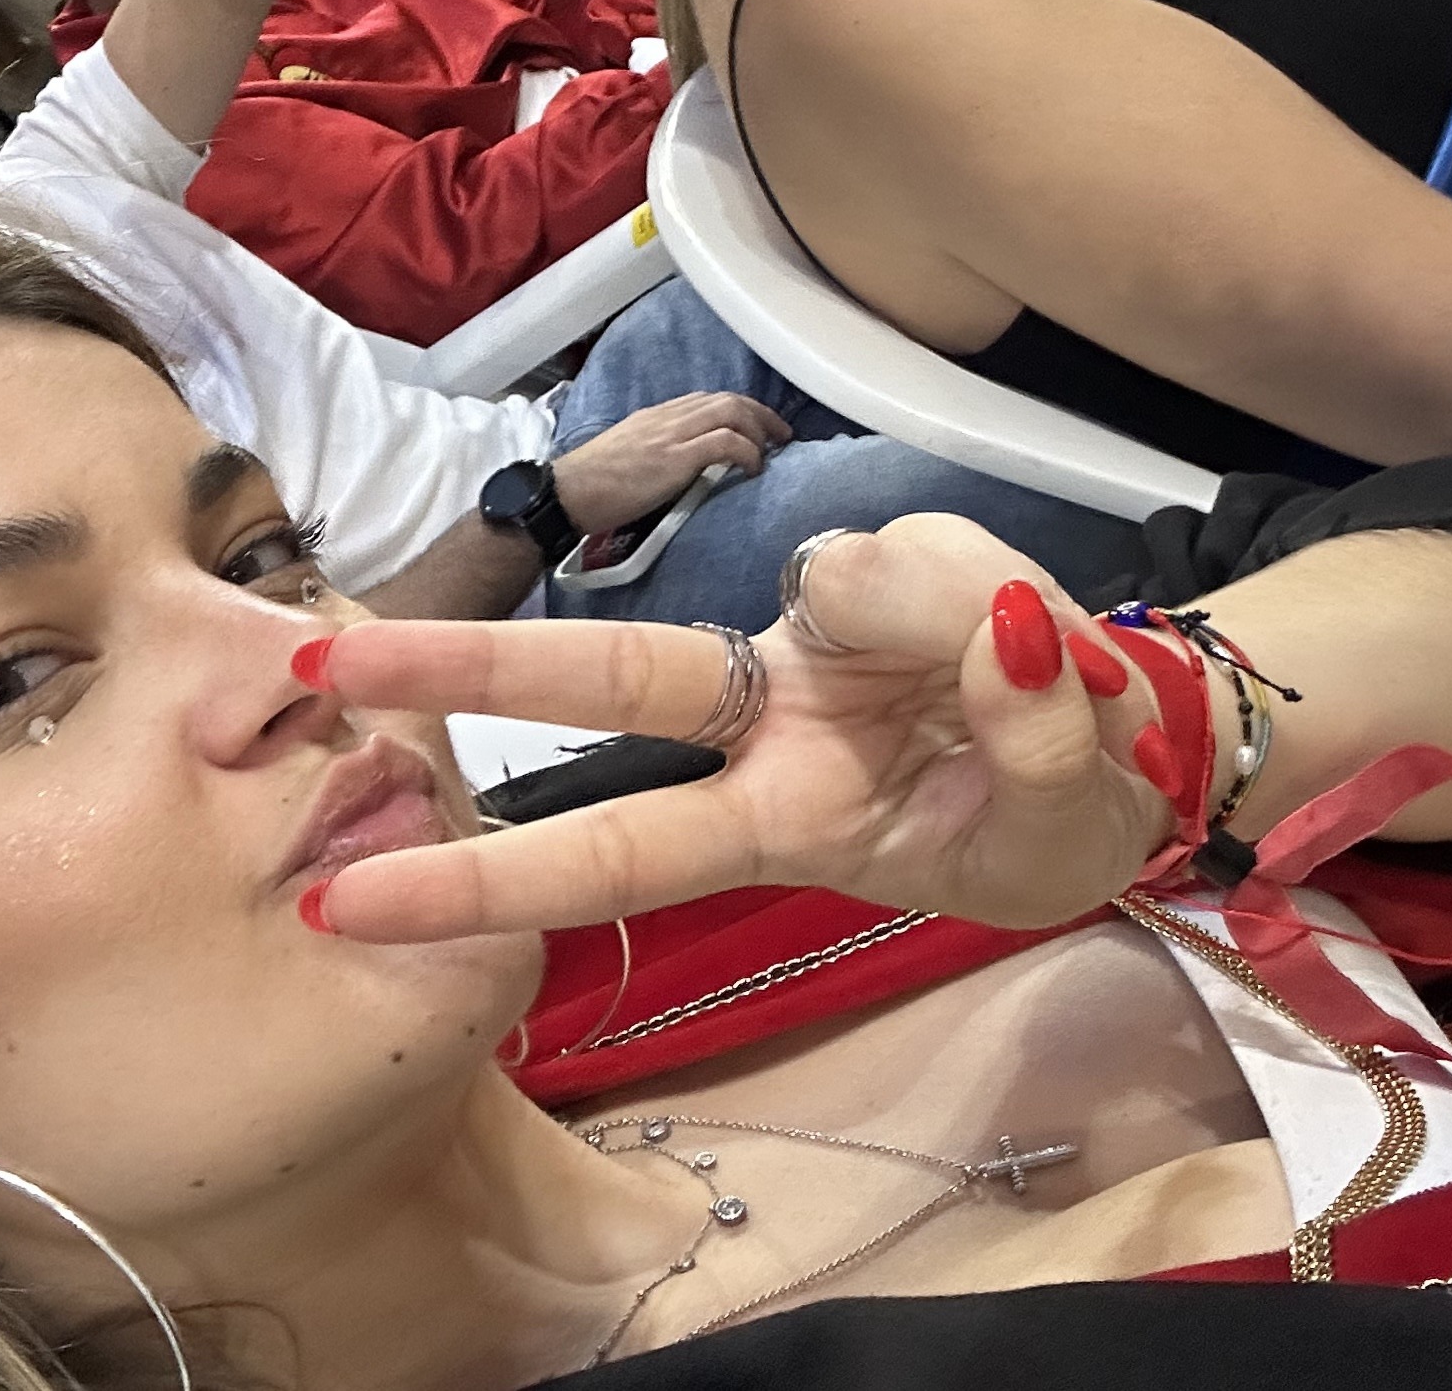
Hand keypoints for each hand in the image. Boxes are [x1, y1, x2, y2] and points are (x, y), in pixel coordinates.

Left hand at [310, 517, 1176, 941]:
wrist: (1132, 757)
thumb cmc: (1062, 815)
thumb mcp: (1057, 814)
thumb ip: (1014, 720)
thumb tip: (923, 600)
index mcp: (783, 822)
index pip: (618, 851)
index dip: (488, 883)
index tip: (351, 900)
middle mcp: (766, 723)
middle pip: (610, 681)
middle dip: (466, 670)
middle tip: (320, 668)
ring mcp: (814, 638)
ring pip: (830, 579)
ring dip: (927, 605)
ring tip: (1035, 661)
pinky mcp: (875, 571)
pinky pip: (906, 553)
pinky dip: (975, 587)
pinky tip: (1034, 633)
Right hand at [552, 391, 791, 533]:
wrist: (566, 494)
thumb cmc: (592, 485)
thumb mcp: (629, 454)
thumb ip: (659, 450)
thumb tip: (688, 466)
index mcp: (656, 416)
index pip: (709, 399)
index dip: (741, 410)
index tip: (759, 428)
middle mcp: (667, 417)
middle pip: (728, 399)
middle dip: (762, 414)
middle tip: (782, 436)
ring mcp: (671, 435)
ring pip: (731, 412)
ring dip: (760, 430)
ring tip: (773, 452)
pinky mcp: (674, 458)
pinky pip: (725, 442)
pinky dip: (748, 452)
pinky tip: (754, 469)